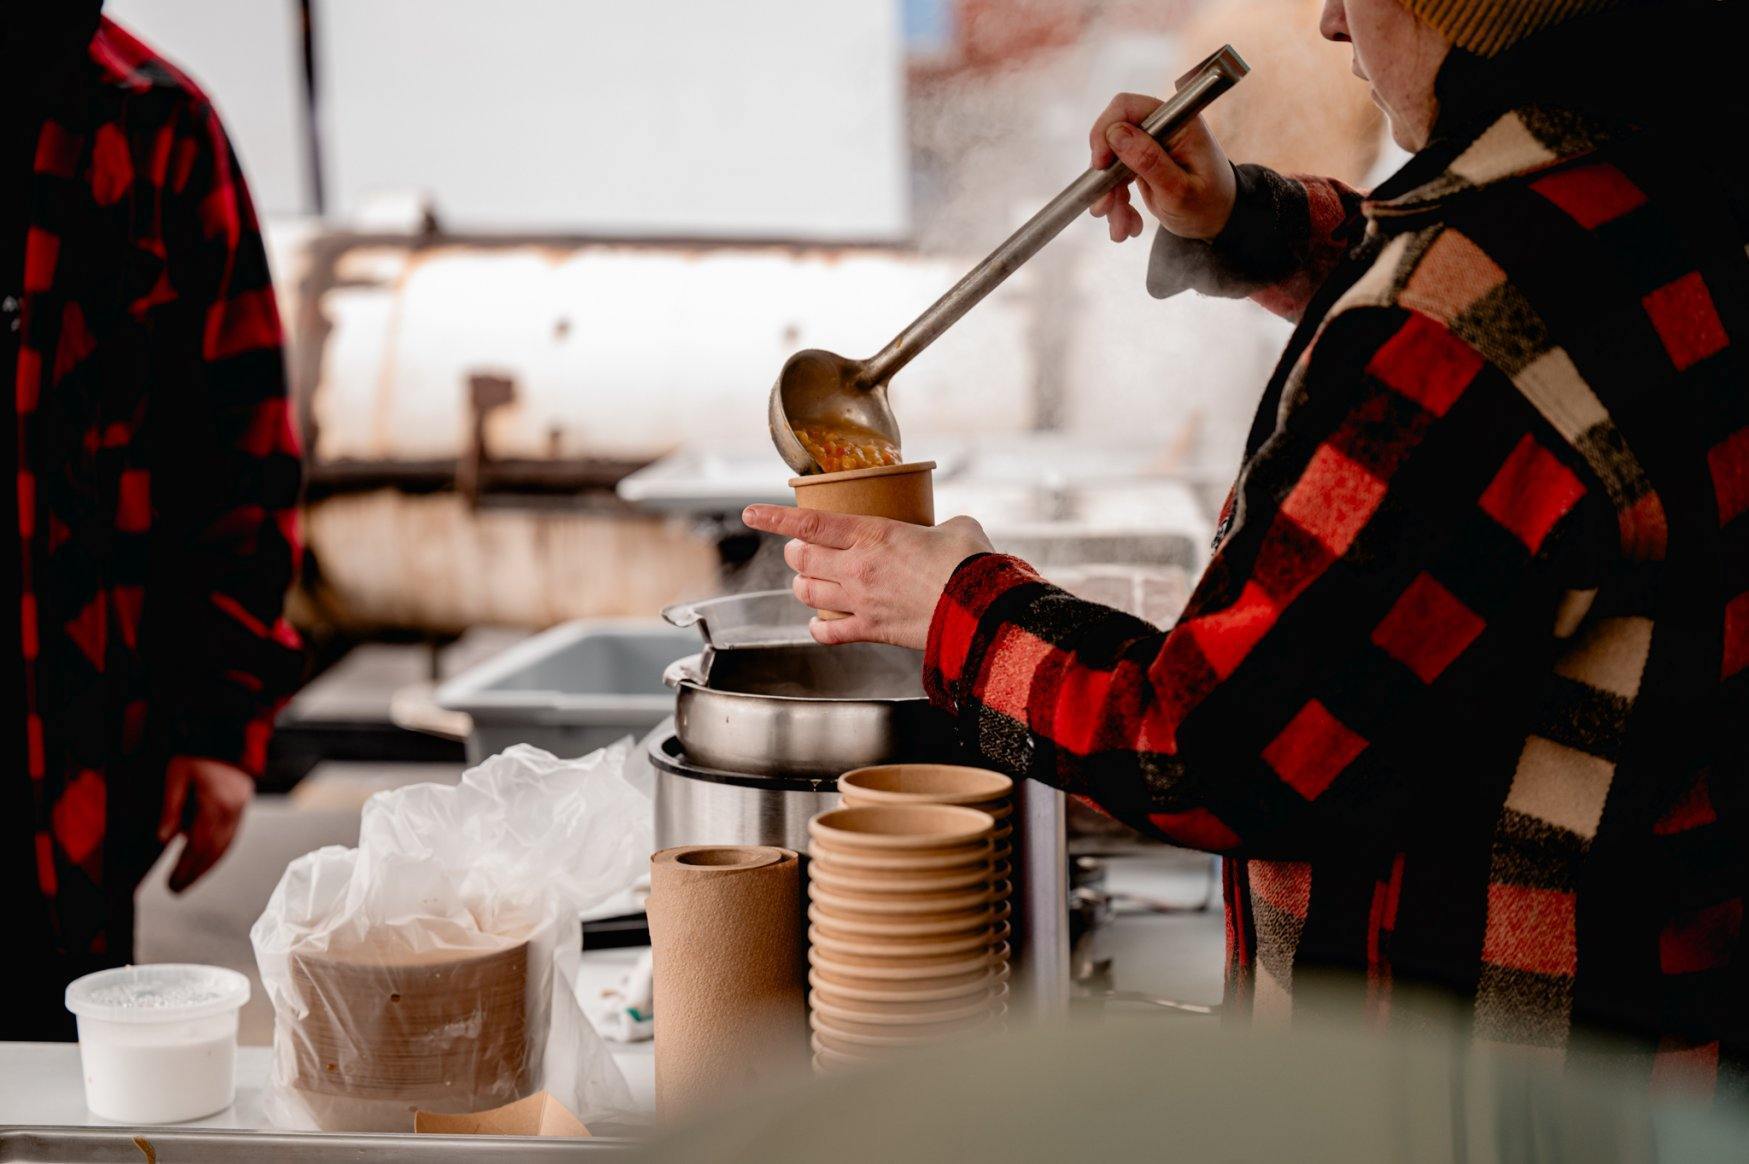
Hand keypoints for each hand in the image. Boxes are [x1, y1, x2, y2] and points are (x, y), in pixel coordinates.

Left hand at [158, 756, 252, 893]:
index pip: (198, 845)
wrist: (227, 736)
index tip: (172, 884)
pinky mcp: (241, 809)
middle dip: (195, 874)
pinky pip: (230, 838)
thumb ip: (171, 807)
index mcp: (216, 806)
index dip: (185, 868)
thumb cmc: (200, 753)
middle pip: (213, 852)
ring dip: (207, 868)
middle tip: (177, 889)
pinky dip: (217, 854)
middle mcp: (232, 813)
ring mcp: (240, 811)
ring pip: (224, 848)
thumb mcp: (177, 775)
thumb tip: (164, 838)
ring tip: (189, 881)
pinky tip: (207, 861)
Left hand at [742, 505, 993, 650]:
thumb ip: (941, 525)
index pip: (809, 523)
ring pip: (808, 593)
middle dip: (794, 553)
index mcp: (873, 534)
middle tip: (800, 550)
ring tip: (809, 582)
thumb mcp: (958, 527)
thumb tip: (945, 529)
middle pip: (801, 560)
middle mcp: (857, 568)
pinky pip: (828, 633)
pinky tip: (819, 624)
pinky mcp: (871, 631)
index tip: (750, 514)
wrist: (981, 611)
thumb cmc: (972, 566)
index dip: (774, 519)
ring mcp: (860, 602)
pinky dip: (818, 628)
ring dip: (802, 586)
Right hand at [1088, 93, 1235, 243]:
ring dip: (1110, 197)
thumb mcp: (1179, 190)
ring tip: (1122, 228)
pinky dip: (1118, 203)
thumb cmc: (1209, 205)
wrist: (1219, 220)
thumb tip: (1116, 134)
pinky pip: (1116, 179)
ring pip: (1111, 164)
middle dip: (1105, 177)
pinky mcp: (1142, 163)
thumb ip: (1149, 161)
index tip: (1100, 165)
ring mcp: (1150, 146)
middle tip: (1105, 208)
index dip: (1106, 131)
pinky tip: (1129, 223)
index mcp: (1177, 123)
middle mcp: (1161, 128)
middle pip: (1112, 137)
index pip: (1127, 107)